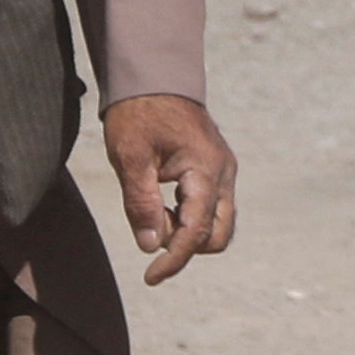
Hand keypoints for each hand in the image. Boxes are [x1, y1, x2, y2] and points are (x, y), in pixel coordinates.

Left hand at [105, 94, 239, 282]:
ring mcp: (224, 171)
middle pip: (218, 235)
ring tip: (153, 212)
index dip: (174, 260)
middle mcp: (224, 173)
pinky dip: (190, 217)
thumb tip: (151, 247)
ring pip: (218, 223)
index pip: (196, 231)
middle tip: (149, 229)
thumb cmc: (139, 113)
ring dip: (188, 232)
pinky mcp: (218, 170)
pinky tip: (163, 203)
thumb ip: (142, 204)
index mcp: (205, 170)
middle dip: (185, 246)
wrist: (155, 76)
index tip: (150, 278)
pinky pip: (212, 207)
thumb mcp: (130, 158)